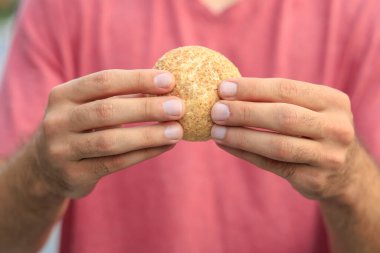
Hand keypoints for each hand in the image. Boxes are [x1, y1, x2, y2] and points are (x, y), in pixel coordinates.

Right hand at [31, 69, 184, 197]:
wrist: (46, 166)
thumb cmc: (81, 127)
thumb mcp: (91, 106)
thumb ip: (124, 96)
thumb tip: (168, 87)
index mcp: (63, 95)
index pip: (104, 81)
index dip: (138, 79)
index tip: (170, 80)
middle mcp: (58, 121)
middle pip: (107, 111)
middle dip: (147, 109)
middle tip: (179, 107)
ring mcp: (62, 150)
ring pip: (111, 141)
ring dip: (149, 135)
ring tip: (177, 131)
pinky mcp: (73, 175)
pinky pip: (114, 163)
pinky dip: (143, 154)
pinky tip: (165, 146)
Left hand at [211, 78, 357, 201]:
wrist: (345, 173)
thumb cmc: (314, 130)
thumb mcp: (310, 109)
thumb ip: (278, 100)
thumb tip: (228, 92)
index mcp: (333, 101)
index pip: (286, 89)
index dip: (252, 88)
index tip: (223, 88)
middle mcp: (336, 128)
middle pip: (282, 117)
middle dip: (244, 113)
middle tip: (215, 111)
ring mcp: (328, 156)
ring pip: (276, 145)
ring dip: (241, 137)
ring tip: (215, 131)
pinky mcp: (314, 179)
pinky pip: (272, 165)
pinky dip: (245, 153)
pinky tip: (226, 145)